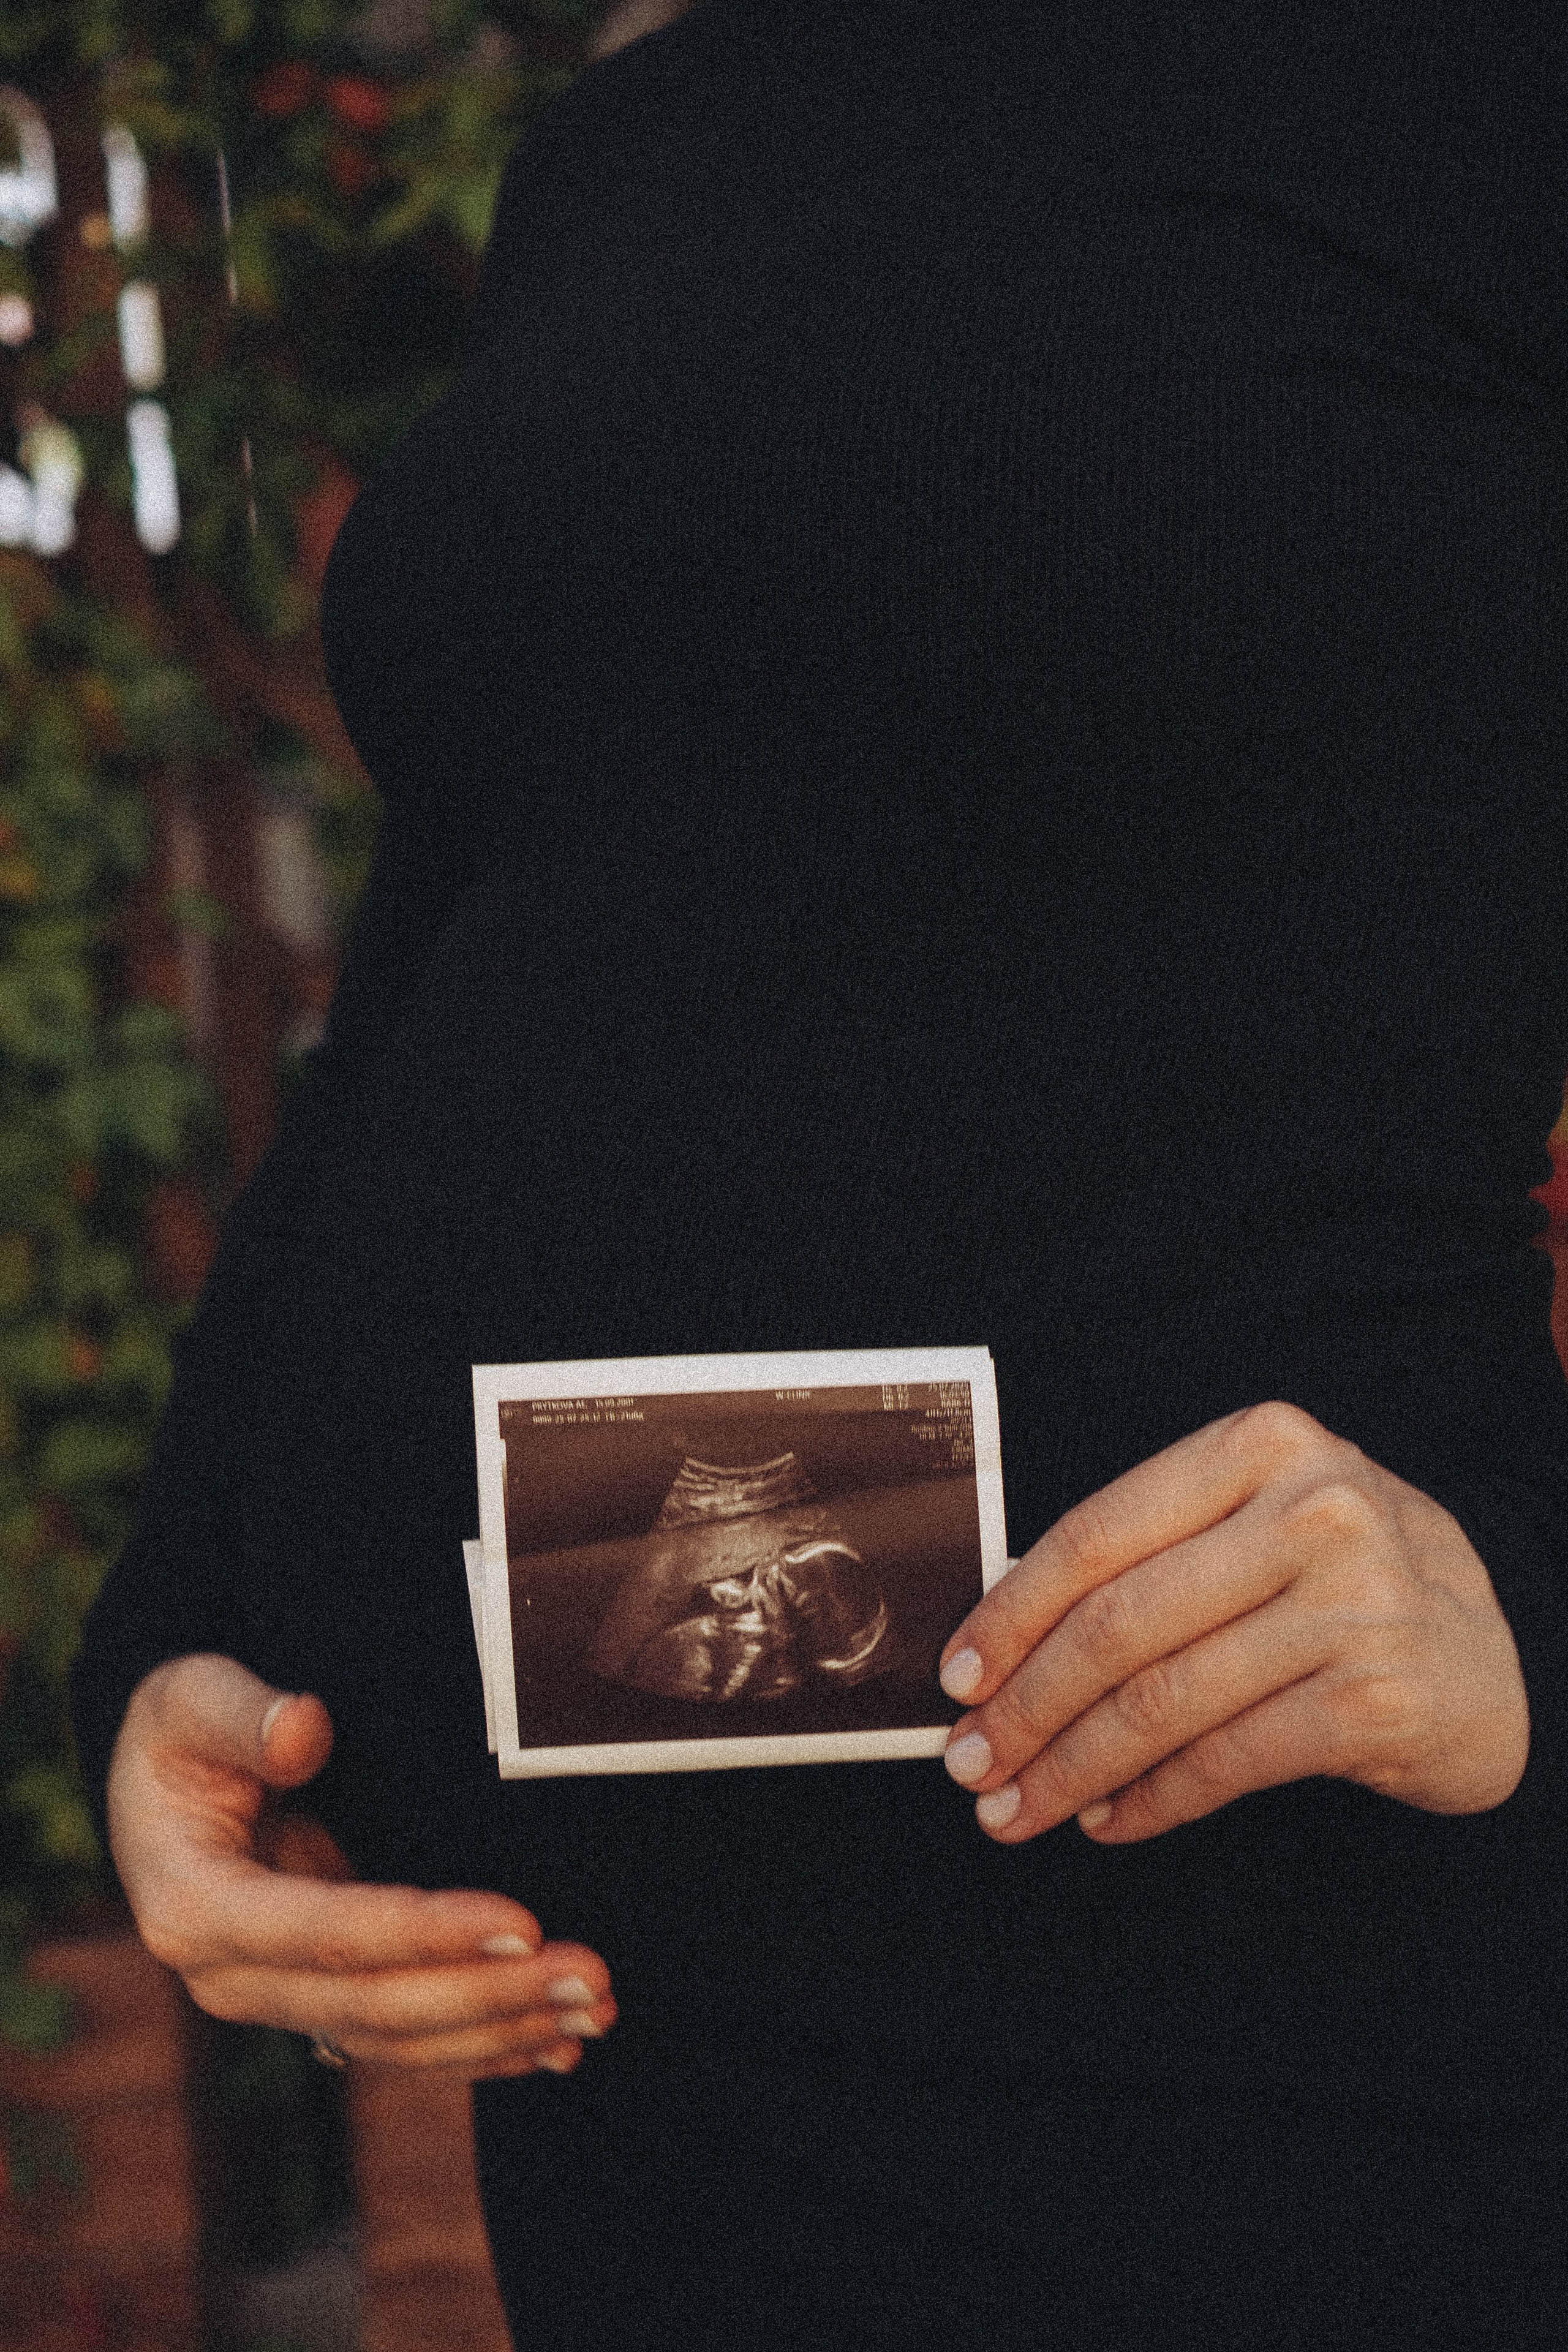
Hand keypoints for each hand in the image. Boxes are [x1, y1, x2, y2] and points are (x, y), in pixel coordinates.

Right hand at [108, 1654, 615, 2075]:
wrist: (166, 1779)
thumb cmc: (182, 1728)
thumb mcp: (187, 1698)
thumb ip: (240, 1714)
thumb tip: (304, 1729)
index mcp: (196, 1908)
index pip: (326, 1934)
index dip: (425, 1933)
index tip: (520, 1919)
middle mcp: (233, 1977)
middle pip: (374, 2005)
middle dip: (489, 1995)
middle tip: (588, 1975)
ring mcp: (277, 2000)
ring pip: (398, 2041)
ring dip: (501, 2031)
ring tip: (595, 2011)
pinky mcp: (319, 2003)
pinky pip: (404, 2044)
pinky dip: (482, 2050)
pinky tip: (555, 2046)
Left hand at [938, 1402, 1528, 1844]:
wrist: (1498, 1650)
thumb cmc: (1343, 1581)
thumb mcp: (1259, 1522)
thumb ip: (1151, 1555)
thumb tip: (1000, 1645)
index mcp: (1262, 1445)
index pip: (1097, 1534)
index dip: (1010, 1614)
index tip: (957, 1678)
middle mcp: (1313, 1511)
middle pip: (1118, 1625)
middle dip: (1026, 1707)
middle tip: (969, 1764)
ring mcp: (1353, 1604)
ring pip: (1162, 1702)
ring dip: (1070, 1768)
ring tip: (1017, 1807)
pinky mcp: (1376, 1699)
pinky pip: (1225, 1762)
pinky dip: (1151, 1801)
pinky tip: (1107, 1820)